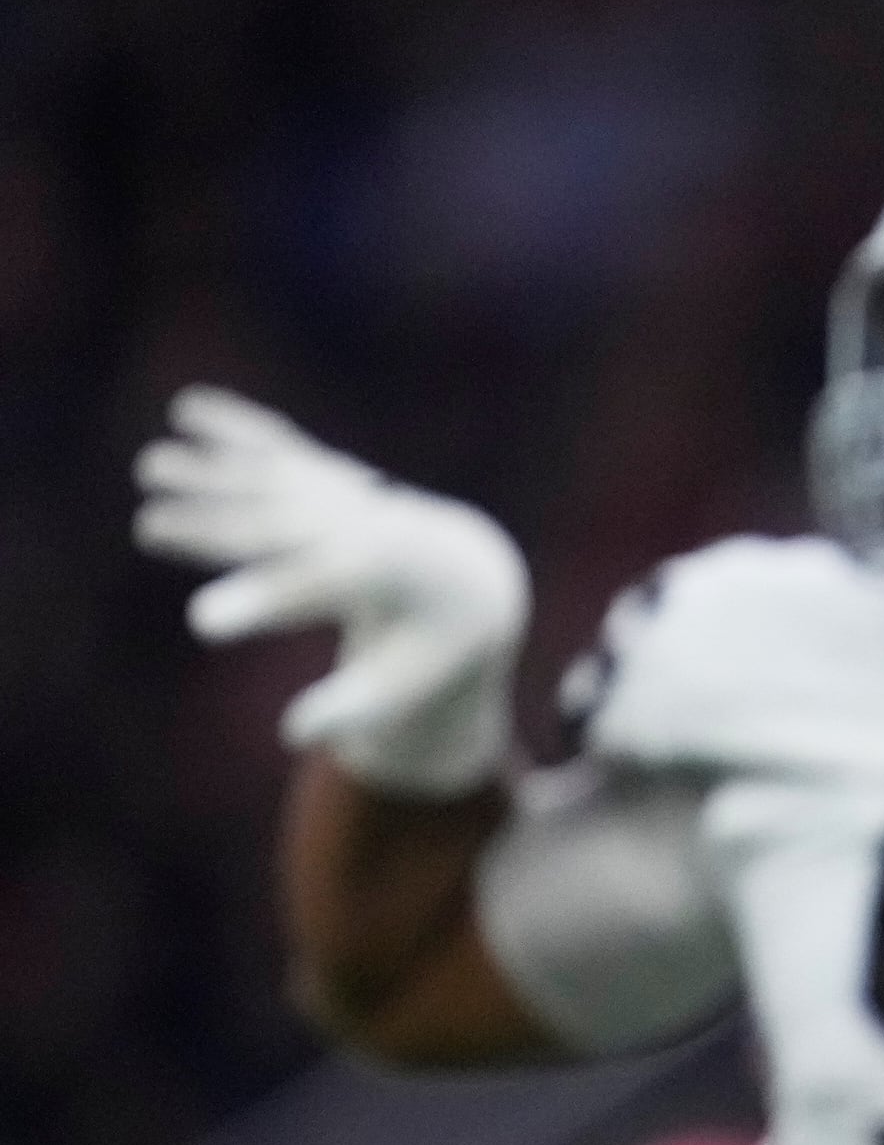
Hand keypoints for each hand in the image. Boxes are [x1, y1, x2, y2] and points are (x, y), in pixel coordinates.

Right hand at [135, 386, 527, 795]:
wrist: (472, 579)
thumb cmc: (432, 645)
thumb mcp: (407, 686)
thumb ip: (354, 708)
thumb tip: (294, 736)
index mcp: (394, 578)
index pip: (321, 590)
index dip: (263, 603)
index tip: (204, 623)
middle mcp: (374, 525)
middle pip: (284, 527)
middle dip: (215, 526)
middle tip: (149, 529)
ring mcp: (354, 494)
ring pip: (277, 480)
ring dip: (213, 470)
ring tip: (150, 468)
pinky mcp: (336, 476)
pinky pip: (287, 447)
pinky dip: (240, 428)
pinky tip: (191, 408)